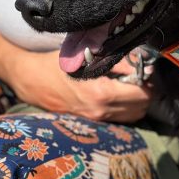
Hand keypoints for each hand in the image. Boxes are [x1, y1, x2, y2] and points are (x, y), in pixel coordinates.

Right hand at [8, 48, 151, 122]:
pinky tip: (118, 92)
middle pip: (142, 106)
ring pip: (134, 114)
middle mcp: (100, 111)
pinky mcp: (91, 121)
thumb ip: (118, 62)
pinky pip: (120, 117)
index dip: (147, 79)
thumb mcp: (88, 56)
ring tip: (129, 83)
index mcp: (101, 94)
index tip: (144, 68)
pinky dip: (126, 106)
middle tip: (140, 74)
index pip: (142, 93)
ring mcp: (95, 119)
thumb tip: (143, 64)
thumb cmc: (58, 64)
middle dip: (145, 89)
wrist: (31, 80)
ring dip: (137, 99)